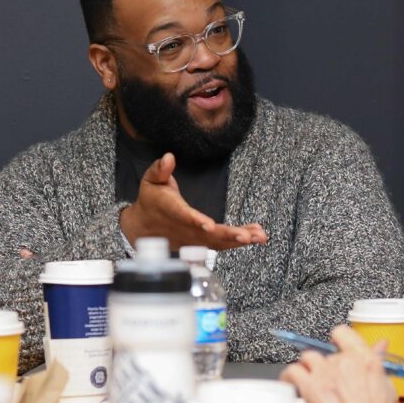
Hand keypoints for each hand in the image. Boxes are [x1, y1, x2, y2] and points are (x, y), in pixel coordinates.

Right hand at [120, 153, 267, 250]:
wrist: (144, 228)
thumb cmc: (151, 200)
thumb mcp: (150, 181)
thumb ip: (160, 170)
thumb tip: (169, 157)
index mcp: (171, 210)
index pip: (184, 216)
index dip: (196, 221)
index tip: (209, 225)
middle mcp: (185, 228)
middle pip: (207, 235)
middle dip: (228, 235)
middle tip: (247, 236)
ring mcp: (194, 238)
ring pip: (218, 242)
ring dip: (240, 240)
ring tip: (259, 236)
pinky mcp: (201, 243)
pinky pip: (222, 244)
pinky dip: (239, 241)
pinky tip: (255, 235)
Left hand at [280, 325, 395, 402]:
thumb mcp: (386, 385)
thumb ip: (377, 361)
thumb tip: (380, 344)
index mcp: (365, 358)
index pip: (342, 332)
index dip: (337, 340)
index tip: (336, 347)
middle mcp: (344, 362)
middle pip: (326, 352)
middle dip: (327, 365)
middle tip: (330, 383)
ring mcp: (326, 375)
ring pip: (307, 358)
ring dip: (308, 368)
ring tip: (310, 381)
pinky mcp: (311, 389)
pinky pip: (292, 371)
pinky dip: (289, 376)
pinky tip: (292, 383)